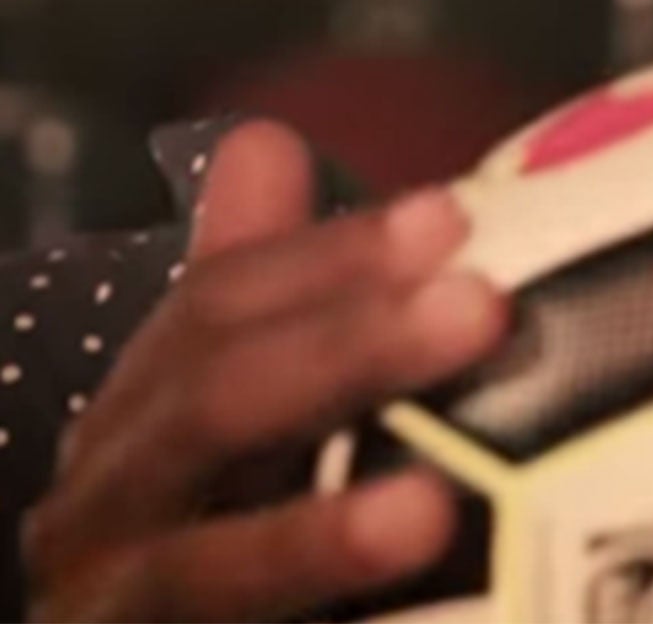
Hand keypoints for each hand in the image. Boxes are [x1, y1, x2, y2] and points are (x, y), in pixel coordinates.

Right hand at [22, 120, 509, 621]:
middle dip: (343, 353)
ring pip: (198, 572)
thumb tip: (262, 140)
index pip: (217, 306)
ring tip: (428, 511)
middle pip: (211, 411)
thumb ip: (262, 287)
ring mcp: (117, 610)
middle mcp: (108, 507)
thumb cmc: (202, 524)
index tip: (454, 216)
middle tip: (481, 307)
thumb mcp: (227, 403)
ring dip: (312, 538)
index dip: (330, 257)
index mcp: (141, 415)